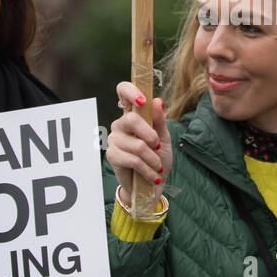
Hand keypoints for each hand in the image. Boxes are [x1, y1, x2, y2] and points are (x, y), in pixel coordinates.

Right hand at [107, 82, 171, 199]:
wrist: (152, 185)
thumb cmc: (157, 159)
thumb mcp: (164, 139)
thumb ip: (159, 120)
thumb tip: (158, 101)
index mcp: (133, 115)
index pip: (123, 92)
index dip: (130, 91)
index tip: (142, 100)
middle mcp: (121, 124)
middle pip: (131, 119)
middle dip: (150, 135)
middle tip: (158, 147)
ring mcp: (114, 139)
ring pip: (137, 144)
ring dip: (153, 158)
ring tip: (157, 166)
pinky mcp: (112, 156)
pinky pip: (133, 159)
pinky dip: (147, 169)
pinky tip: (153, 175)